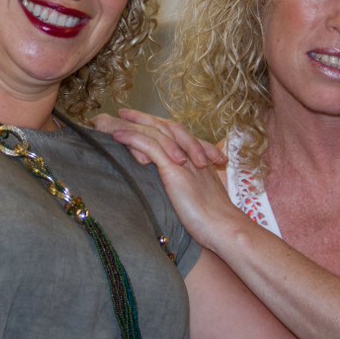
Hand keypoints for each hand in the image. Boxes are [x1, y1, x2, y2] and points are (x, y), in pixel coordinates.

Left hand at [94, 110, 236, 247]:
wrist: (224, 226)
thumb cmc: (214, 221)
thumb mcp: (200, 199)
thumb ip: (189, 190)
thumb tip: (178, 193)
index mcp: (199, 160)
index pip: (177, 135)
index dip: (159, 126)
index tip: (142, 122)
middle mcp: (192, 154)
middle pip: (166, 127)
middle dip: (144, 117)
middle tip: (124, 112)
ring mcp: (184, 159)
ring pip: (157, 132)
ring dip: (133, 123)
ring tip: (115, 119)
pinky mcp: (174, 168)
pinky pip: (150, 145)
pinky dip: (132, 138)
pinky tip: (118, 136)